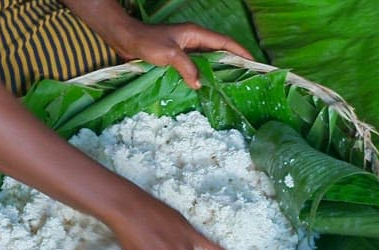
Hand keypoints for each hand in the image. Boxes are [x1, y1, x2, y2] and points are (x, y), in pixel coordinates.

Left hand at [111, 20, 253, 88]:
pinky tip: (205, 86)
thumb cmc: (147, 43)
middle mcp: (194, 40)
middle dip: (233, 62)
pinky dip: (202, 74)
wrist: (125, 39)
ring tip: (230, 85)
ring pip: (207, 60)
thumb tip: (199, 84)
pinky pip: (195, 66)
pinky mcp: (177, 57)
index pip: (224, 42)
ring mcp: (186, 48)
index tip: (253, 62)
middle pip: (219, 51)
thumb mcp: (169, 55)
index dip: (240, 52)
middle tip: (245, 78)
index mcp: (196, 34)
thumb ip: (187, 68)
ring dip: (217, 70)